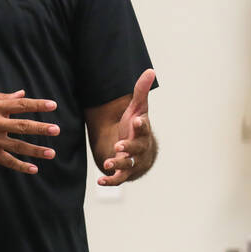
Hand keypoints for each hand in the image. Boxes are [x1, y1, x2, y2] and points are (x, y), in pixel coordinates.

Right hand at [0, 88, 58, 173]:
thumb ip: (2, 96)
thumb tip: (22, 95)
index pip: (21, 105)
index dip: (38, 105)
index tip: (53, 105)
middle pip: (23, 126)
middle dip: (41, 128)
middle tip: (56, 130)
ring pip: (18, 146)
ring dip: (36, 150)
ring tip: (52, 153)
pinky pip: (7, 161)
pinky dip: (20, 166)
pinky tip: (33, 169)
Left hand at [99, 69, 155, 185]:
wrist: (136, 151)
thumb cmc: (135, 127)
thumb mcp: (137, 109)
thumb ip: (141, 91)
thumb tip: (151, 71)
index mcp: (142, 132)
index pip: (144, 128)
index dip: (141, 126)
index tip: (137, 121)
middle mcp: (139, 148)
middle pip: (137, 148)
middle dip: (129, 147)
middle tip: (120, 145)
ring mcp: (132, 161)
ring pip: (128, 165)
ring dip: (118, 164)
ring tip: (107, 162)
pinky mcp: (124, 173)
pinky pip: (118, 179)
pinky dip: (110, 180)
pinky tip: (100, 180)